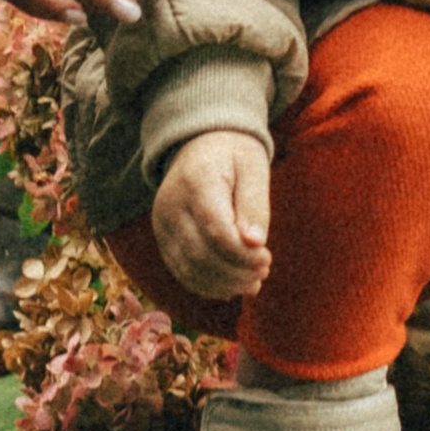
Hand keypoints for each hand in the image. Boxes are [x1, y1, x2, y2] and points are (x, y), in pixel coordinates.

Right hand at [152, 131, 271, 302]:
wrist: (200, 144)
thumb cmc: (234, 154)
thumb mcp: (253, 167)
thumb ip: (254, 205)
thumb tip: (255, 244)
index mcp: (196, 182)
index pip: (215, 230)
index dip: (242, 254)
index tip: (267, 258)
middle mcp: (171, 206)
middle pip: (200, 254)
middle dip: (235, 272)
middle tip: (263, 271)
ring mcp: (163, 224)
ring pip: (189, 268)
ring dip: (223, 284)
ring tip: (253, 282)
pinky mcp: (163, 238)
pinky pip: (181, 271)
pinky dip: (207, 285)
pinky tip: (232, 286)